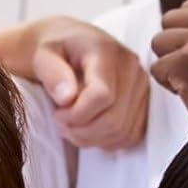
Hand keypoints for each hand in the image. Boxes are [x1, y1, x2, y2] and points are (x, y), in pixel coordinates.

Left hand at [30, 18, 149, 149]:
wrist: (73, 46)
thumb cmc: (56, 51)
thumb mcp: (43, 55)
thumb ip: (52, 72)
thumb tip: (67, 97)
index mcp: (107, 51)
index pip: (102, 95)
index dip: (76, 115)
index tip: (57, 114)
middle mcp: (131, 68)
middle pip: (113, 120)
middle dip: (81, 131)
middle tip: (61, 123)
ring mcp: (142, 86)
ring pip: (121, 132)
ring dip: (91, 138)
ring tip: (71, 125)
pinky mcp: (144, 104)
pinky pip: (130, 136)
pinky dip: (106, 140)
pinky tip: (88, 129)